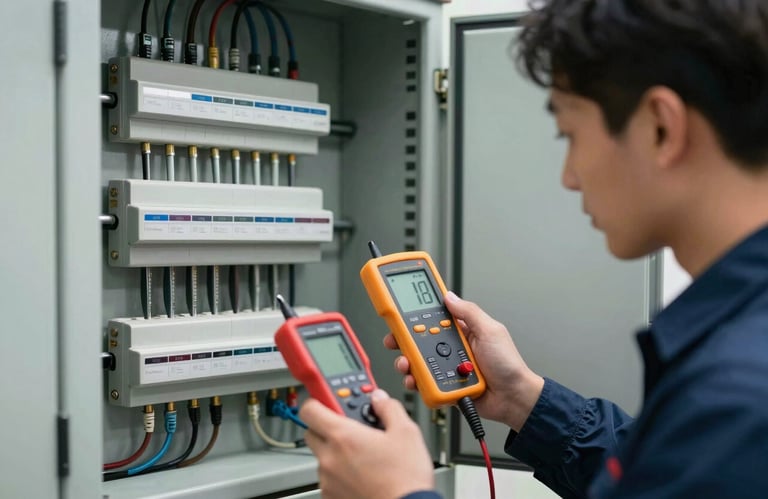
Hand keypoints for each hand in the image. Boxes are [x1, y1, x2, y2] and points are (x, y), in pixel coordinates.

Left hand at [300, 389, 434, 498]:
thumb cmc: (405, 479)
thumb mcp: (406, 432)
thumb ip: (389, 408)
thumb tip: (380, 399)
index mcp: (343, 436)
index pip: (310, 409)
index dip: (318, 401)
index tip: (329, 401)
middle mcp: (329, 458)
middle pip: (313, 431)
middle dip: (329, 425)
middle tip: (352, 427)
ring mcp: (328, 480)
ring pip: (322, 456)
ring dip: (336, 451)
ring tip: (364, 455)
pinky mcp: (331, 497)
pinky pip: (329, 478)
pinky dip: (340, 473)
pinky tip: (362, 473)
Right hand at [384, 291, 543, 430]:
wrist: (513, 398)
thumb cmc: (508, 365)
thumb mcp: (490, 330)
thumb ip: (469, 312)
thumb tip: (450, 296)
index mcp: (462, 331)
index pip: (434, 318)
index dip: (416, 315)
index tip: (400, 312)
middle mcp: (451, 347)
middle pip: (418, 340)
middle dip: (403, 341)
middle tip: (395, 341)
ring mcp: (446, 366)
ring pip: (417, 361)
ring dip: (407, 362)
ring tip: (407, 364)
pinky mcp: (443, 385)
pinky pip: (423, 382)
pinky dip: (416, 381)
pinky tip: (415, 380)